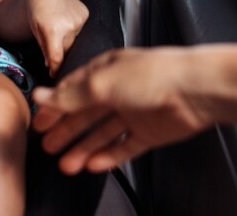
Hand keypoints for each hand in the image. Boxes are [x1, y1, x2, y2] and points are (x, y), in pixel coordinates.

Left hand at [27, 0, 88, 75]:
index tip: (53, 75)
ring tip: (58, 29)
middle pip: (67, 49)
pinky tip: (66, 22)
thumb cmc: (35, 10)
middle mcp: (69, 24)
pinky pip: (81, 29)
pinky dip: (74, 30)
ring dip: (67, 40)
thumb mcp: (35, 31)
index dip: (55, 68)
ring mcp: (79, 18)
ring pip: (75, 40)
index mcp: (53, 30)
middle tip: (53, 47)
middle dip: (60, 51)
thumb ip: (44, 48)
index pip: (57, 57)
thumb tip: (51, 65)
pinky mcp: (85, 13)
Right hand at [31, 47, 210, 173]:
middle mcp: (118, 90)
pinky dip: (109, 156)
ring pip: (103, 134)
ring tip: (67, 164)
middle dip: (66, 131)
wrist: (196, 90)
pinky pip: (124, 147)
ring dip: (84, 148)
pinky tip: (94, 165)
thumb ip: (70, 95)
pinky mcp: (150, 132)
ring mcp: (134, 112)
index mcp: (104, 71)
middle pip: (85, 115)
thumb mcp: (101, 83)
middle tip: (49, 147)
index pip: (72, 91)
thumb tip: (41, 95)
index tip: (39, 123)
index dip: (54, 107)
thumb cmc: (152, 75)